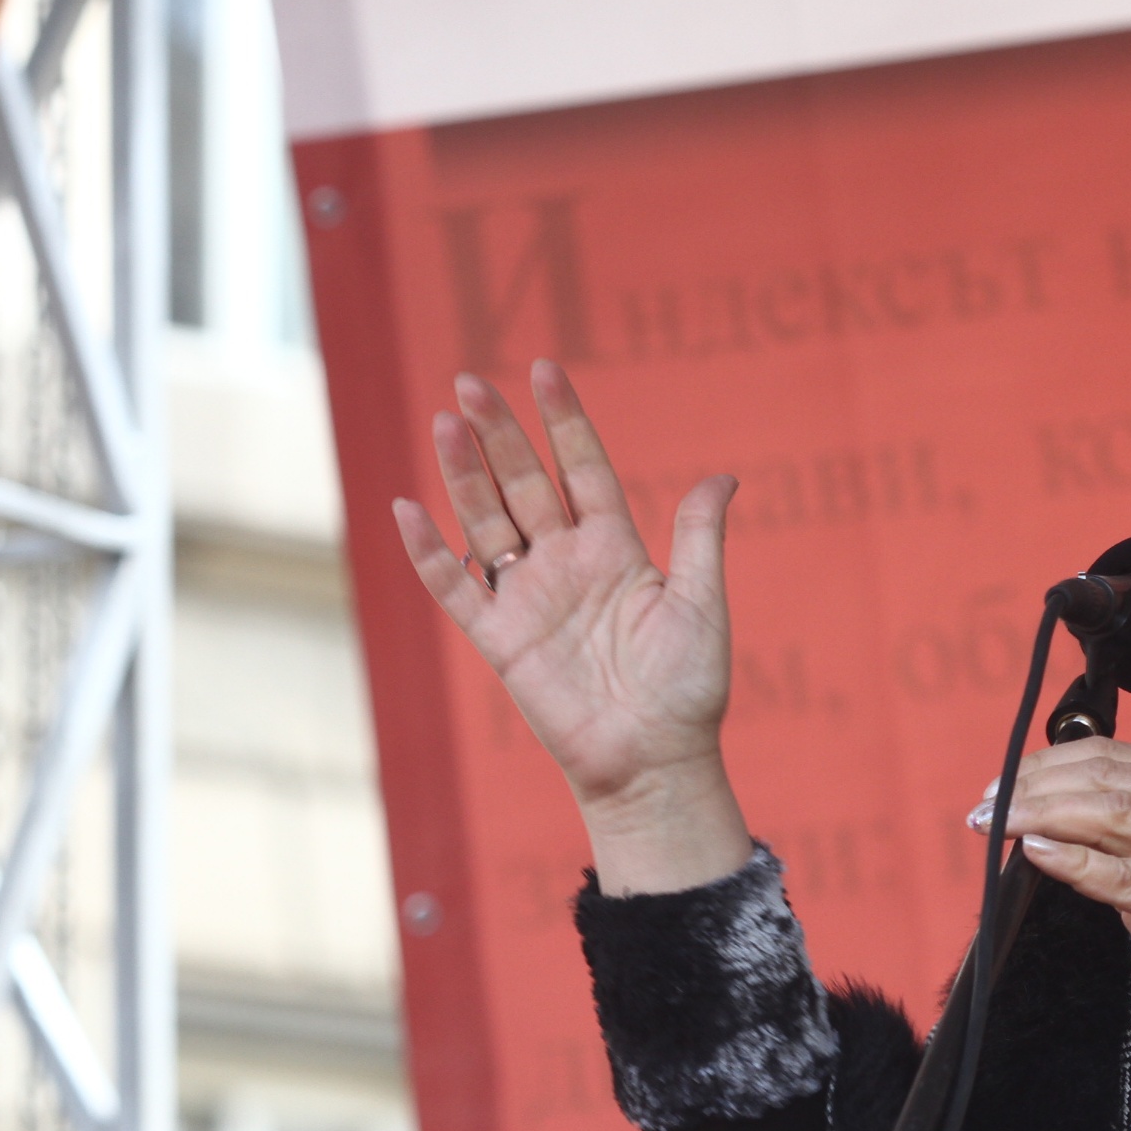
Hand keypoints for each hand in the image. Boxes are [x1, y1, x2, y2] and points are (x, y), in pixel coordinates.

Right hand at [394, 361, 751, 892]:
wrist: (654, 761)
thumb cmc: (687, 689)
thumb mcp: (702, 603)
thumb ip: (700, 537)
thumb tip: (723, 474)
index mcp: (616, 549)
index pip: (582, 468)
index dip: (564, 421)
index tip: (545, 369)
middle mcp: (566, 564)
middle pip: (524, 484)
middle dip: (498, 432)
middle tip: (471, 381)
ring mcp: (529, 599)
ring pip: (486, 521)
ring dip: (463, 473)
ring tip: (444, 420)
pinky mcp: (501, 640)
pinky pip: (455, 588)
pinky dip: (429, 552)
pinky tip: (407, 507)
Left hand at [987, 740, 1130, 1079]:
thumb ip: (1117, 845)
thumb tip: (1047, 832)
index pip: (1110, 755)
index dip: (1048, 762)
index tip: (1004, 783)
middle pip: (1103, 774)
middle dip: (1035, 784)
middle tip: (987, 806)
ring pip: (1110, 810)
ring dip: (1043, 811)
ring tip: (998, 822)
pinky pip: (1121, 873)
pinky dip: (1074, 859)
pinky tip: (1036, 852)